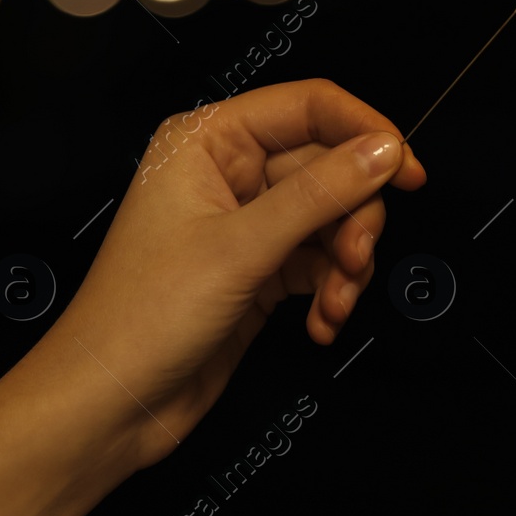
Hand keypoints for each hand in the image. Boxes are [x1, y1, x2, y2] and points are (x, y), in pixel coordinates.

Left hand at [27, 77, 424, 474]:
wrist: (108, 407)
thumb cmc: (137, 320)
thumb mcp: (242, 248)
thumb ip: (321, 193)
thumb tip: (383, 149)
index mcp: (208, 142)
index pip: (310, 108)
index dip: (366, 132)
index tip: (408, 170)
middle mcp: (228, 174)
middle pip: (332, 167)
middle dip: (354, 218)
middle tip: (355, 259)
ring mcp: (246, 224)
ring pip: (333, 218)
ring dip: (346, 265)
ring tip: (335, 302)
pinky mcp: (259, 269)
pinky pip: (321, 261)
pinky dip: (331, 292)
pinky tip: (320, 322)